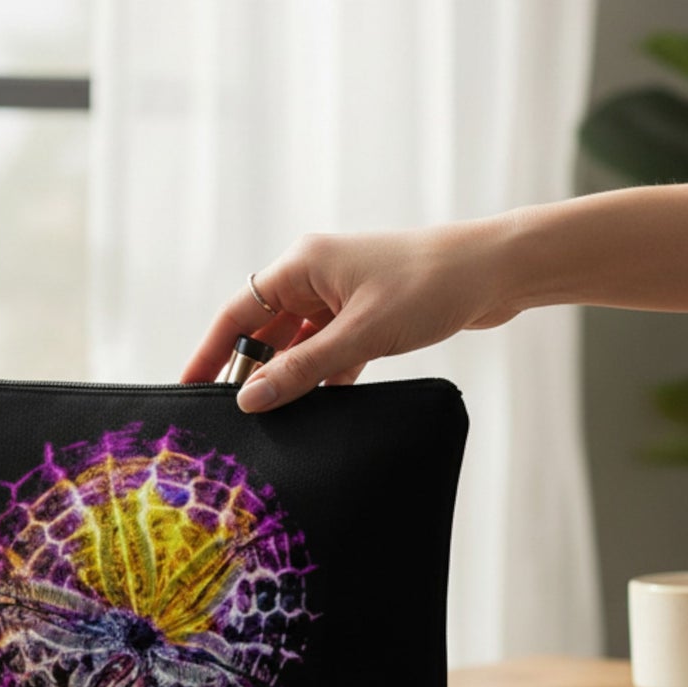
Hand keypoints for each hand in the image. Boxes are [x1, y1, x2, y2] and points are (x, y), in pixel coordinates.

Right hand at [181, 221, 520, 411]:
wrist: (499, 271)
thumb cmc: (430, 286)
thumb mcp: (361, 334)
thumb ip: (304, 369)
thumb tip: (251, 400)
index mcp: (303, 265)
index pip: (238, 312)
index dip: (210, 352)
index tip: (189, 388)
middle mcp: (316, 276)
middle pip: (265, 330)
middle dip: (251, 371)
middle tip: (233, 418)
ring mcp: (343, 296)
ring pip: (299, 344)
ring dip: (290, 378)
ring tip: (274, 421)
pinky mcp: (370, 315)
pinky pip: (331, 351)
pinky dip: (323, 378)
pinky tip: (320, 409)